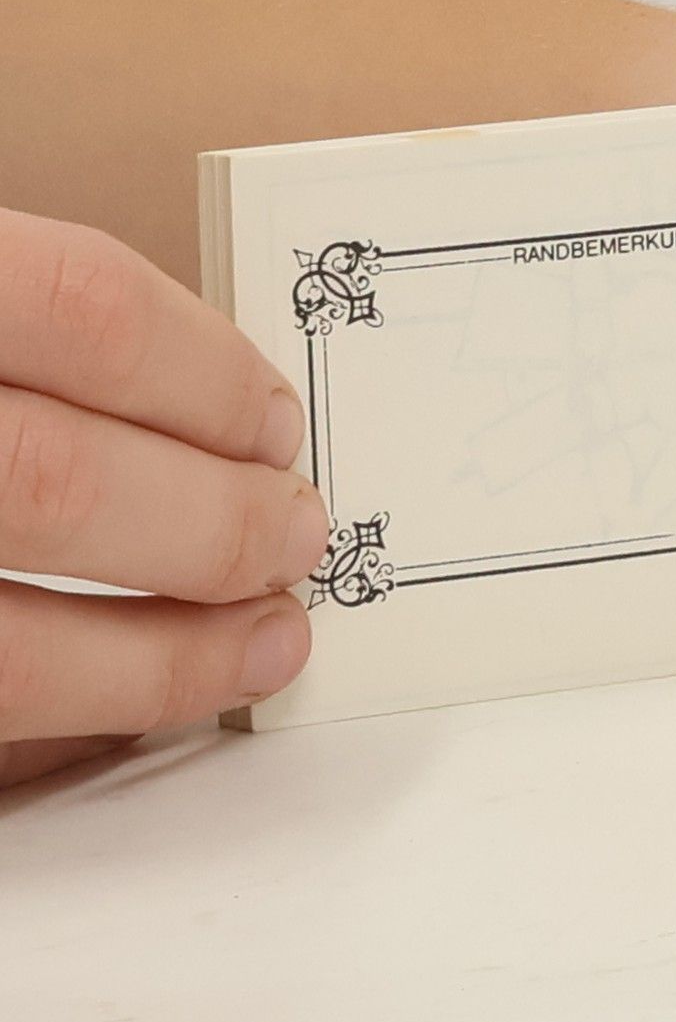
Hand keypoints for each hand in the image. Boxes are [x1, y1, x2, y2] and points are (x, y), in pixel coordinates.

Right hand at [0, 209, 327, 788]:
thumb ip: (30, 333)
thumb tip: (208, 404)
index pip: (78, 307)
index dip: (203, 372)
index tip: (277, 422)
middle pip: (57, 483)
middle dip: (210, 522)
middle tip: (300, 531)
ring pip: (5, 652)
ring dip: (158, 659)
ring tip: (268, 635)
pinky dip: (74, 715)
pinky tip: (138, 701)